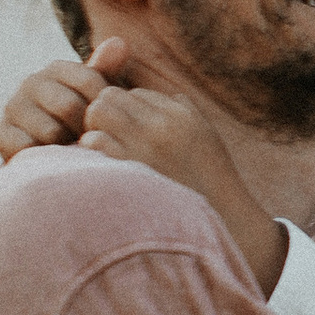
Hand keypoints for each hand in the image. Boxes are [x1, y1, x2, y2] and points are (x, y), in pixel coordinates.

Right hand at [0, 36, 133, 158]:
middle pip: (69, 107)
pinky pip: (29, 148)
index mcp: (56, 69)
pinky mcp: (0, 134)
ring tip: (75, 151)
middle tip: (92, 143)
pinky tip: (52, 159)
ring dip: (67, 147)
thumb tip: (119, 42)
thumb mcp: (97, 98)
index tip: (109, 124)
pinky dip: (44, 158)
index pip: (90, 81)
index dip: (104, 109)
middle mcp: (30, 82)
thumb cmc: (80, 123)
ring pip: (51, 131)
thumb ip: (107, 71)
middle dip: (86, 130)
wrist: (50, 157)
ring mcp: (13, 107)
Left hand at [79, 83, 285, 297]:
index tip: (129, 133)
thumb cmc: (211, 180)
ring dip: (93, 129)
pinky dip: (90, 151)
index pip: (135, 93)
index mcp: (180, 115)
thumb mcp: (206, 136)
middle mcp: (161, 125)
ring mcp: (144, 146)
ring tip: (102, 151)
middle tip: (107, 137)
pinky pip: (94, 141)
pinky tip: (101, 166)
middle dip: (103, 113)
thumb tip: (169, 95)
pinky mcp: (129, 169)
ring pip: (98, 112)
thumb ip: (188, 111)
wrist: (223, 220)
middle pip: (109, 96)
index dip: (126, 111)